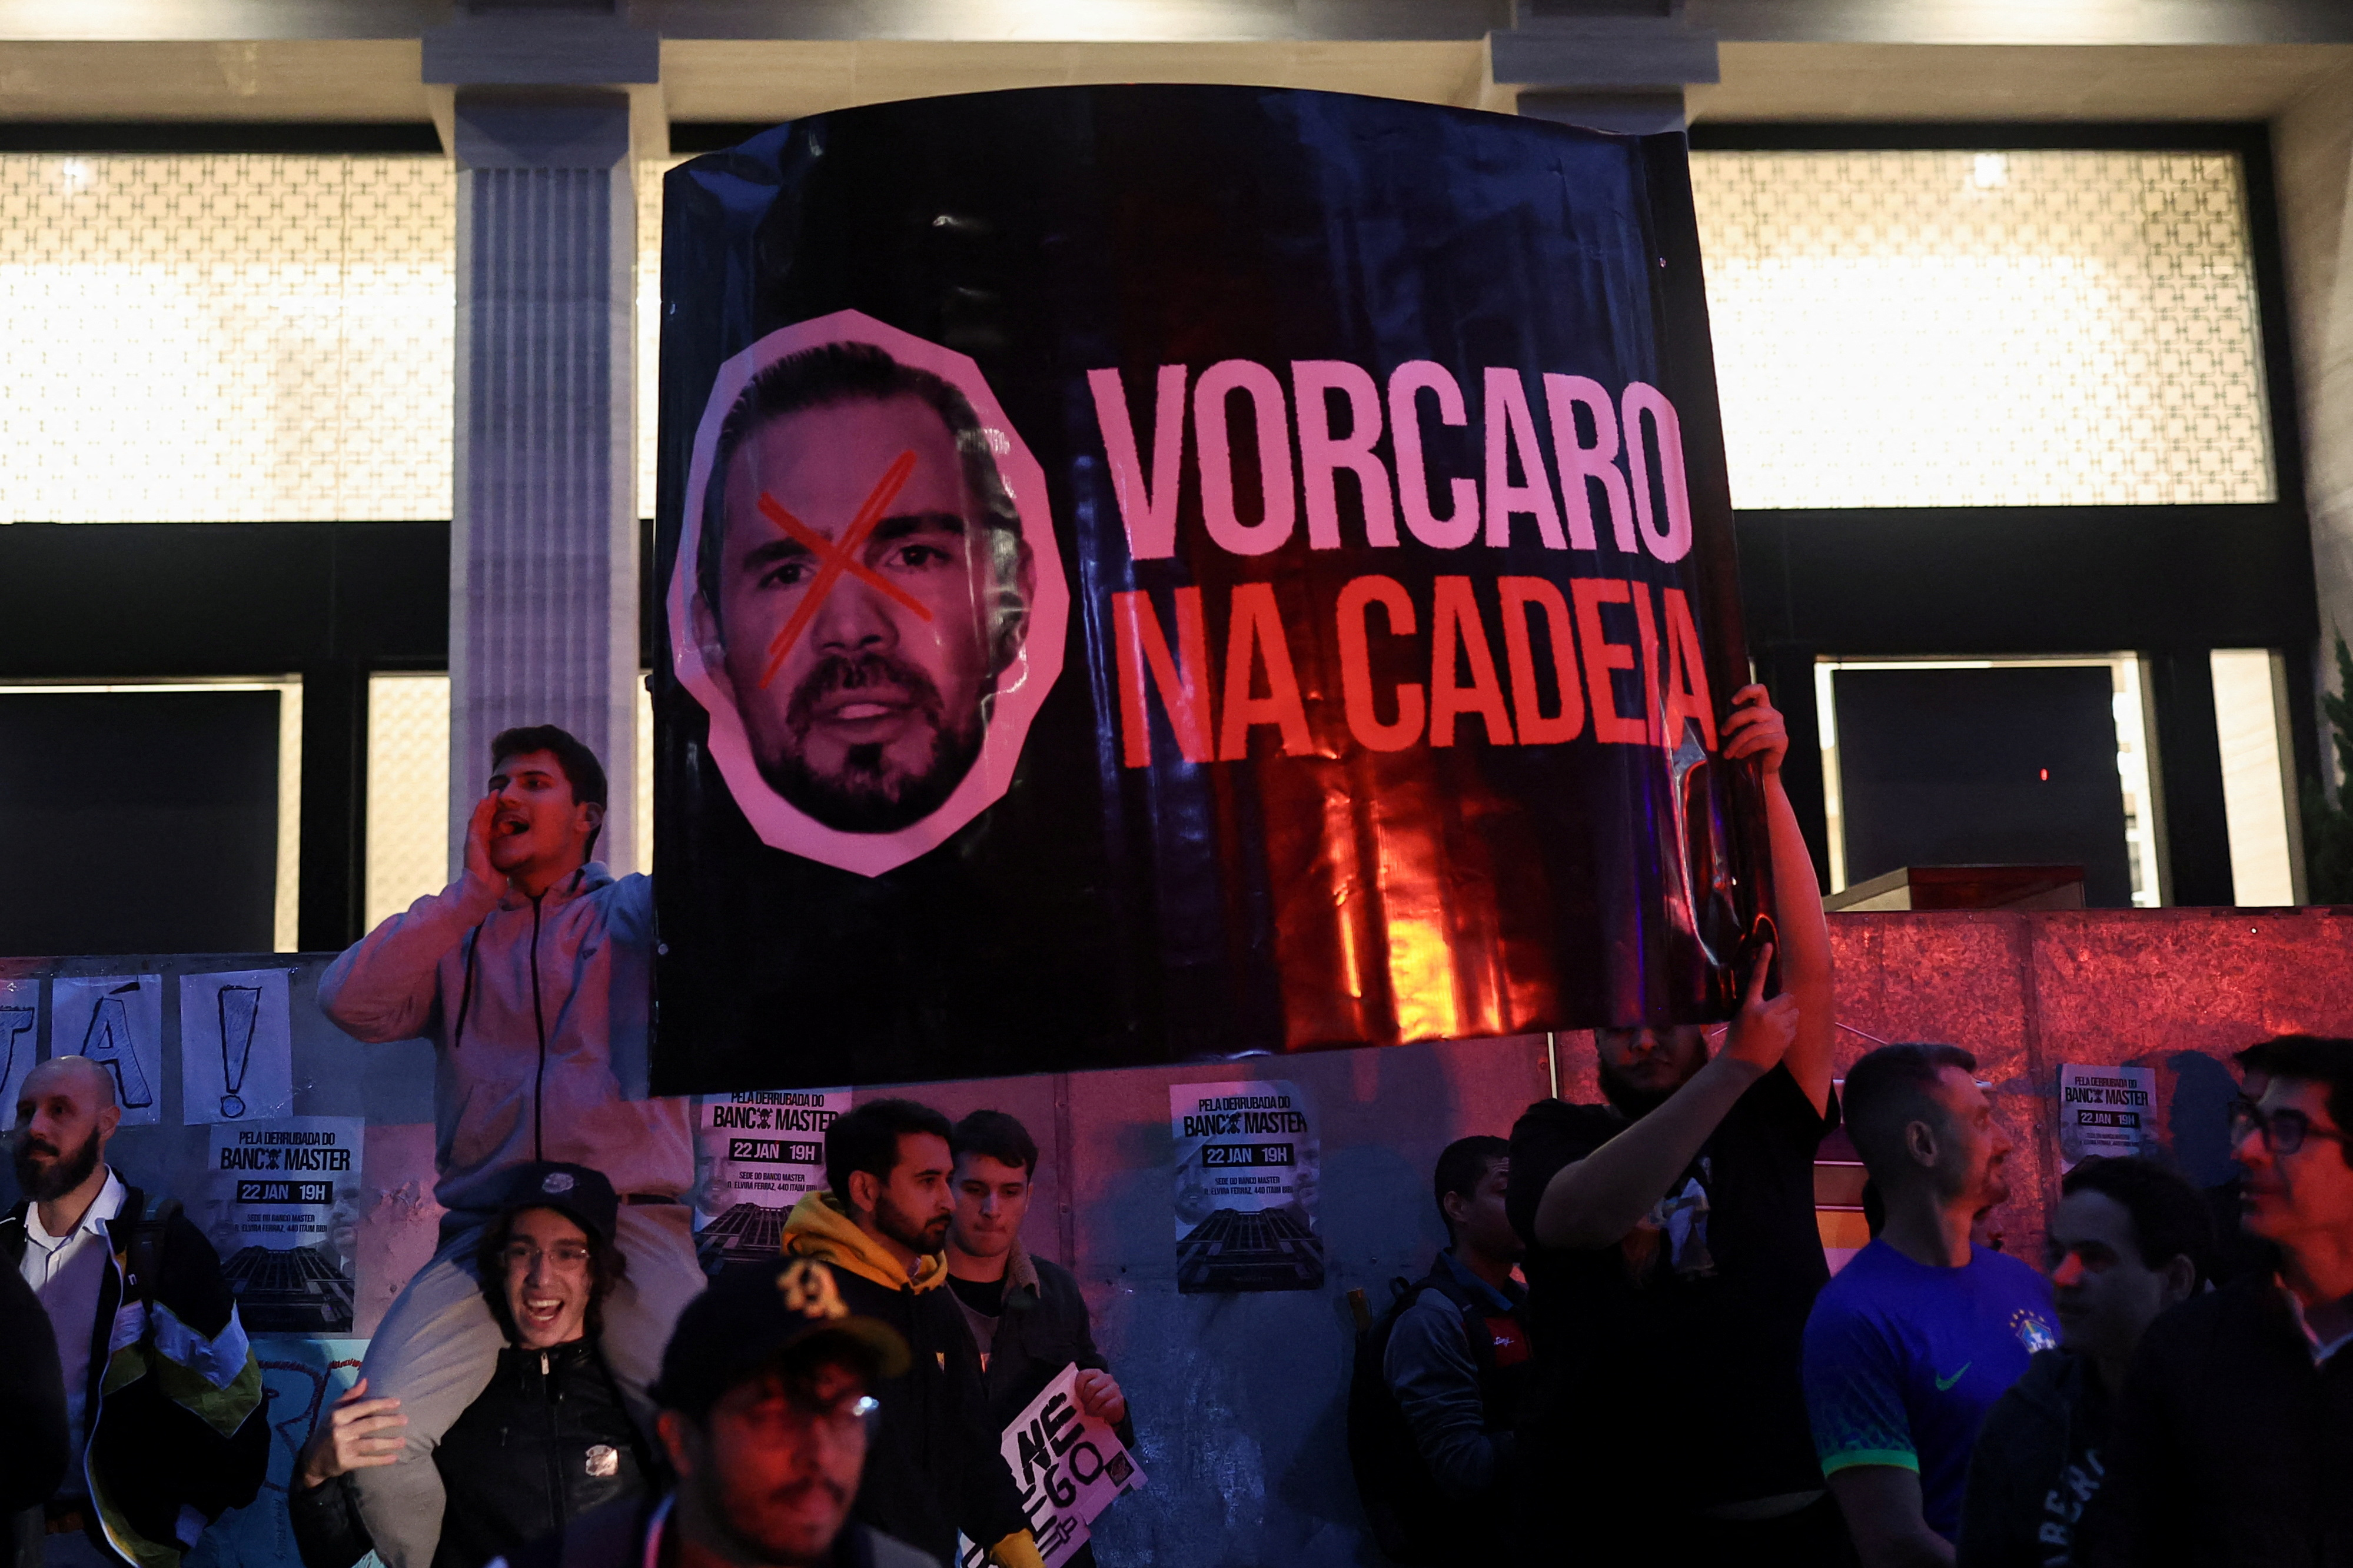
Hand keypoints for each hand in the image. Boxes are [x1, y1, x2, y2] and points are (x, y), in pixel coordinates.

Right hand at [293, 1378, 405, 1489]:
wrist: (312, 1458)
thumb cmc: (327, 1429)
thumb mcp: (333, 1411)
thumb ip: (350, 1396)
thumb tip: (366, 1380)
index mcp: (338, 1416)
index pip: (364, 1407)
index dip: (382, 1404)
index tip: (398, 1402)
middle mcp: (340, 1431)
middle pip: (370, 1424)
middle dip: (390, 1421)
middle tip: (406, 1420)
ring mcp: (342, 1448)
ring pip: (371, 1444)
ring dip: (389, 1443)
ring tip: (403, 1441)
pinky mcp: (345, 1463)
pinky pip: (367, 1461)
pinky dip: (381, 1460)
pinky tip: (394, 1458)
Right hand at [461, 793, 508, 900]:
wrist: (483, 890)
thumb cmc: (494, 882)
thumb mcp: (507, 864)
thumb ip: (511, 856)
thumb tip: (524, 852)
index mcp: (488, 846)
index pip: (493, 827)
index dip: (498, 815)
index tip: (508, 805)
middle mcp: (480, 842)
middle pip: (486, 820)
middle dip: (492, 806)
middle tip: (500, 793)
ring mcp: (474, 841)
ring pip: (480, 818)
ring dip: (486, 805)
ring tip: (493, 793)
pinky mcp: (472, 841)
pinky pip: (475, 822)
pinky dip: (480, 811)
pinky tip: (485, 801)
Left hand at [1072, 1369, 1126, 1427]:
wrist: (1112, 1409)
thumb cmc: (1094, 1400)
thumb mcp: (1085, 1391)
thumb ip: (1078, 1389)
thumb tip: (1065, 1395)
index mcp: (1095, 1372)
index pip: (1083, 1375)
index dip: (1078, 1388)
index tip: (1079, 1396)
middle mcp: (1106, 1377)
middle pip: (1091, 1387)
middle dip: (1085, 1399)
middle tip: (1084, 1405)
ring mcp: (1114, 1388)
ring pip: (1098, 1397)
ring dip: (1091, 1407)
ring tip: (1089, 1411)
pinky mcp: (1119, 1399)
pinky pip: (1106, 1406)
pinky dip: (1099, 1412)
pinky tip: (1097, 1413)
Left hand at [1720, 684, 1789, 776]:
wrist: (1762, 770)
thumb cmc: (1748, 748)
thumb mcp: (1740, 731)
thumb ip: (1734, 721)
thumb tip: (1707, 715)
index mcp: (1764, 708)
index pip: (1760, 690)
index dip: (1747, 691)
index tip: (1732, 702)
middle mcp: (1774, 715)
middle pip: (1752, 711)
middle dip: (1733, 722)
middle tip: (1722, 733)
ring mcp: (1779, 727)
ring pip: (1754, 729)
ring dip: (1737, 742)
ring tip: (1728, 753)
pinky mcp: (1782, 740)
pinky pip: (1760, 741)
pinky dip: (1746, 748)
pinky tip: (1739, 755)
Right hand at [1720, 943, 1797, 1076]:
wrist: (1740, 1065)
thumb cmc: (1737, 1040)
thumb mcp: (1740, 1018)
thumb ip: (1755, 1007)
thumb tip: (1772, 1002)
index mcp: (1750, 1006)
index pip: (1758, 978)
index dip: (1763, 960)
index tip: (1769, 944)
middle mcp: (1765, 1013)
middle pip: (1788, 998)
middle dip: (1786, 1004)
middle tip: (1776, 1013)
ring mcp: (1778, 1026)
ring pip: (1795, 1013)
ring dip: (1789, 1017)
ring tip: (1776, 1028)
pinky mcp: (1787, 1038)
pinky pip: (1795, 1027)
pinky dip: (1790, 1030)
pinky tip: (1777, 1038)